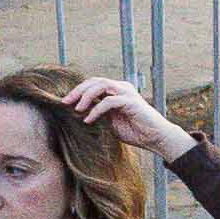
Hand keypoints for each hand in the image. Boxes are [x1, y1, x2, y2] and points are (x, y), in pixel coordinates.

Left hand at [64, 75, 188, 159]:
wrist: (155, 138)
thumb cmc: (134, 131)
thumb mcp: (110, 121)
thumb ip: (97, 113)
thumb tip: (76, 112)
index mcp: (116, 90)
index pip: (93, 83)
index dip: (78, 90)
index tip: (65, 102)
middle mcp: (122, 87)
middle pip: (95, 81)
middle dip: (78, 90)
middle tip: (65, 102)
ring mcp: (127, 93)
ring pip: (101, 86)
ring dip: (86, 96)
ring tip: (77, 109)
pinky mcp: (131, 102)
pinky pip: (109, 101)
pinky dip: (96, 110)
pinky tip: (88, 120)